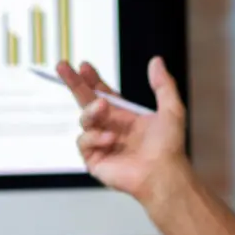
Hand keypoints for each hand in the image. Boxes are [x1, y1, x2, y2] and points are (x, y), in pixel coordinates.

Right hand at [59, 57, 189, 201]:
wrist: (164, 173)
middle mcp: (111, 128)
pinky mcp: (94, 160)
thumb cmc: (170, 147)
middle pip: (86, 101)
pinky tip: (110, 139)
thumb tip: (156, 61)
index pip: (103, 93)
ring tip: (102, 108)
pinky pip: (83, 141)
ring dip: (91, 111)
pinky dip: (94, 137)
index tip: (84, 65)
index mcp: (125, 116)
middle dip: (73, 83)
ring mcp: (101, 144)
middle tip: (63, 66)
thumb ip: (163, 84)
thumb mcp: (171, 109)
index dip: (93, 79)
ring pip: (84, 119)